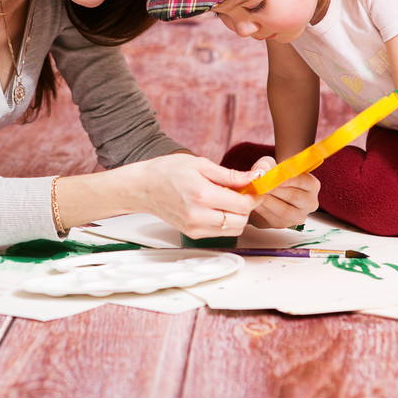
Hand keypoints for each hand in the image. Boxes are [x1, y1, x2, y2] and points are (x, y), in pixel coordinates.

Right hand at [132, 154, 261, 238]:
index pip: (242, 205)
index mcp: (203, 195)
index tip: (254, 188)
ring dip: (237, 217)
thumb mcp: (200, 164)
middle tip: (243, 193)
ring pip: (233, 230)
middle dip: (247, 207)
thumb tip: (253, 177)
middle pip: (241, 221)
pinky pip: (220, 233)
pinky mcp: (192, 233)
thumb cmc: (168, 171)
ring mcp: (195, 227)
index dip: (253, 196)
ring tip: (229, 200)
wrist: (143, 187)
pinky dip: (225, 222)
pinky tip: (218, 207)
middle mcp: (199, 215)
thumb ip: (230, 174)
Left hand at [245, 156, 319, 228]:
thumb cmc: (273, 176)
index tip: (270, 175)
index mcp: (312, 185)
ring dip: (267, 201)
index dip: (284, 178)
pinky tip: (254, 202)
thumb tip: (261, 172)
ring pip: (284, 210)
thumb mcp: (270, 165)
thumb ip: (265, 165)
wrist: (269, 191)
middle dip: (274, 190)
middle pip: (293, 196)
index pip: (301, 180)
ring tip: (255, 193)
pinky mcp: (284, 224)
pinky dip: (262, 210)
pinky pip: (273, 219)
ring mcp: (299, 216)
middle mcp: (310, 203)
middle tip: (259, 184)